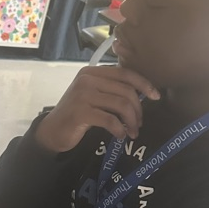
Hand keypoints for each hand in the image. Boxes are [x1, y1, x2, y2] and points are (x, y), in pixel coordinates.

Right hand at [35, 66, 159, 152]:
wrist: (52, 130)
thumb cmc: (76, 114)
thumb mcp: (92, 95)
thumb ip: (110, 89)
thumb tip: (142, 92)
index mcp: (92, 72)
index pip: (125, 73)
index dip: (143, 84)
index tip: (156, 96)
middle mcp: (86, 79)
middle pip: (126, 91)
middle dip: (138, 110)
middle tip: (139, 124)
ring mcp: (82, 95)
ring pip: (121, 105)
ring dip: (131, 121)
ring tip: (133, 132)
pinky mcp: (80, 112)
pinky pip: (110, 120)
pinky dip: (119, 129)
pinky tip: (121, 135)